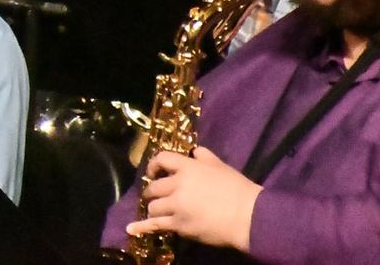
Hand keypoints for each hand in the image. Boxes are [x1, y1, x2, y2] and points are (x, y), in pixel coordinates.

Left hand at [125, 147, 258, 252]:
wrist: (248, 217)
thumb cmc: (237, 190)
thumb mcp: (221, 166)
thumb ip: (205, 157)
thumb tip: (194, 151)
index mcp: (188, 168)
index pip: (161, 159)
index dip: (153, 165)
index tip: (153, 171)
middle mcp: (178, 185)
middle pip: (154, 186)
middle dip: (153, 190)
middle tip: (157, 195)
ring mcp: (177, 206)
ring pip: (153, 206)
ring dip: (154, 207)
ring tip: (158, 210)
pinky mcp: (179, 225)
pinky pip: (155, 225)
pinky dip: (141, 227)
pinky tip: (131, 229)